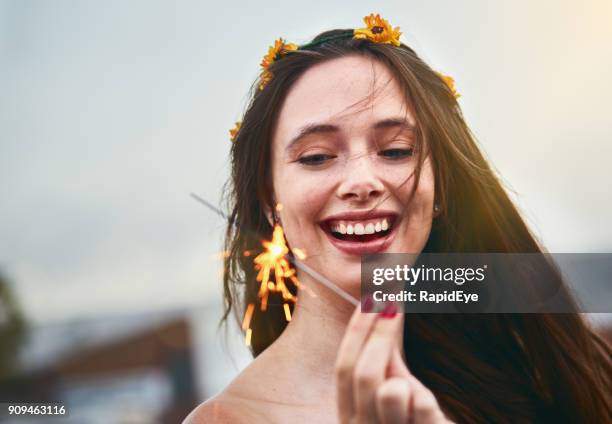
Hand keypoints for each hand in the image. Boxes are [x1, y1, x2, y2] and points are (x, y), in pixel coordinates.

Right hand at [334, 303, 452, 423]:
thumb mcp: (393, 399)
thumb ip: (386, 367)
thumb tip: (385, 313)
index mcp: (349, 417)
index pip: (343, 367)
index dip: (356, 332)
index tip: (371, 300)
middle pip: (364, 374)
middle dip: (381, 334)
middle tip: (395, 305)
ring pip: (392, 391)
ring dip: (406, 380)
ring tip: (414, 390)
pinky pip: (423, 406)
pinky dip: (428, 400)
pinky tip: (431, 411)